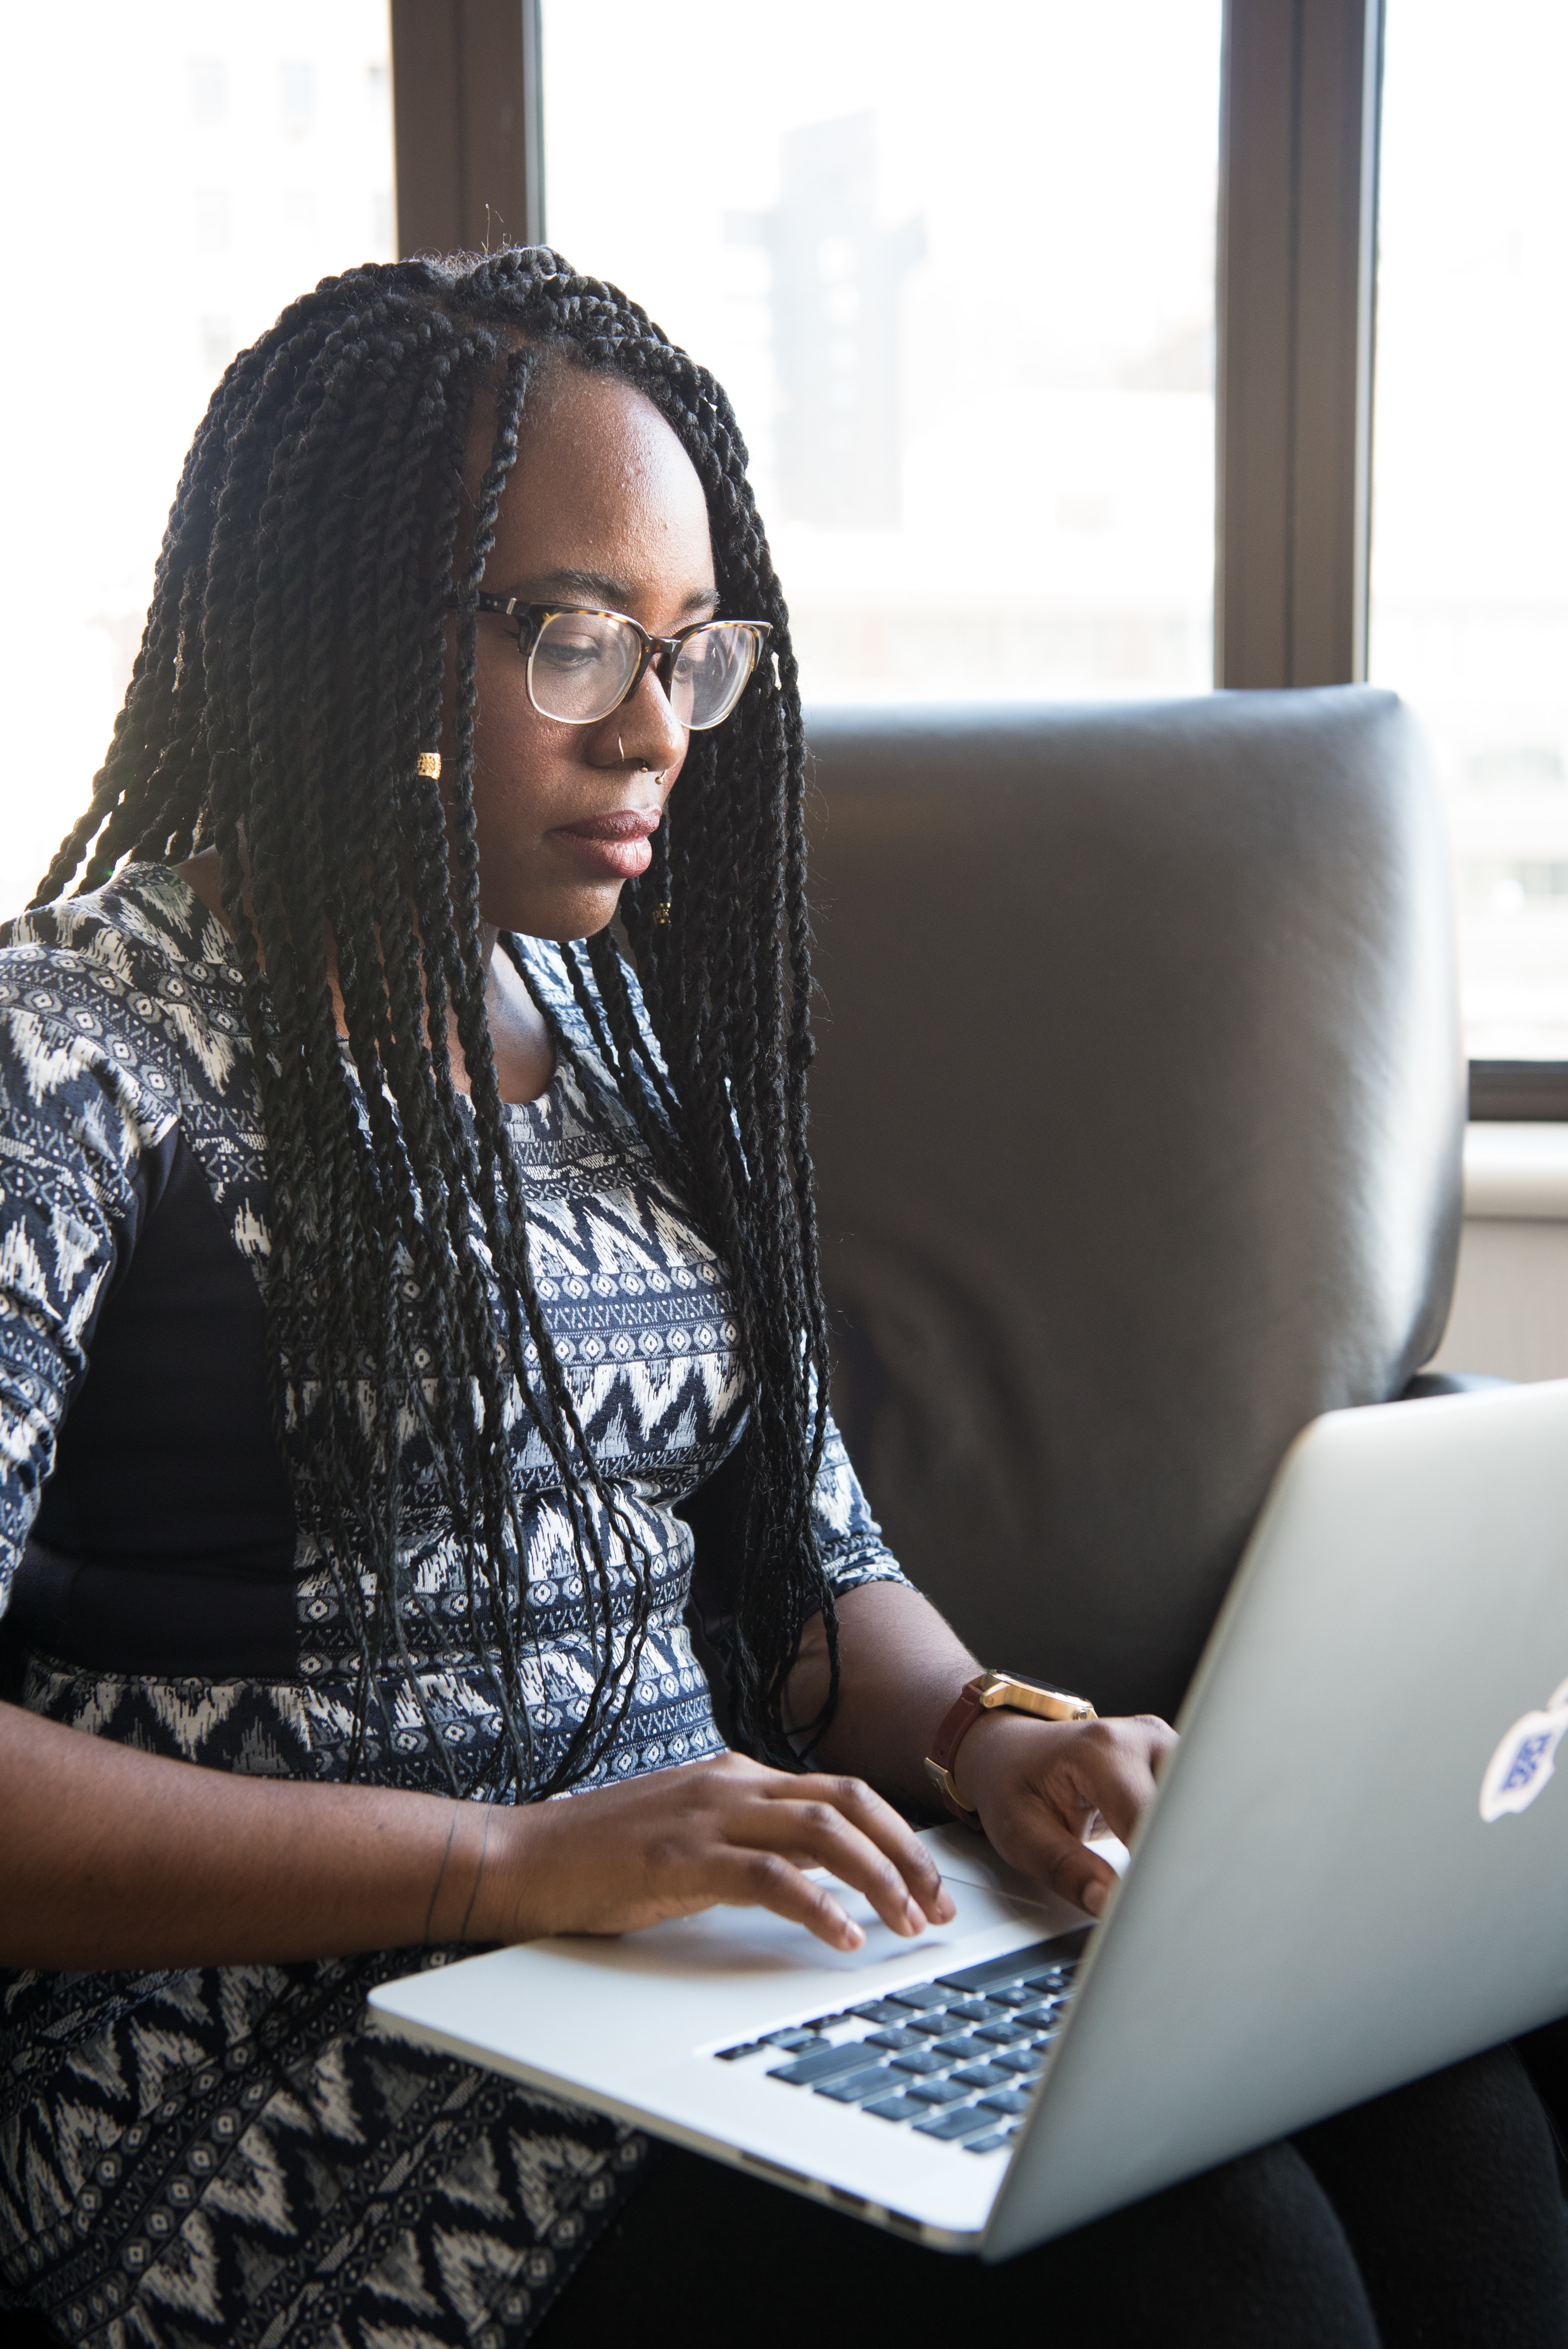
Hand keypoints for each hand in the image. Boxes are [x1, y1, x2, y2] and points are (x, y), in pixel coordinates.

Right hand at [477, 1751, 958, 1953]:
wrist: (523, 1856)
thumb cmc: (600, 1854)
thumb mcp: (689, 1834)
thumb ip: (746, 1839)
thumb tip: (812, 1871)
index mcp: (736, 1776)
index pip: (839, 1794)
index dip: (895, 1835)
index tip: (928, 1881)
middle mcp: (731, 1784)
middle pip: (848, 1804)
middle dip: (906, 1853)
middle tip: (938, 1904)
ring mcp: (708, 1817)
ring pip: (823, 1834)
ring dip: (878, 1879)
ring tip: (905, 1924)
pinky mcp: (683, 1858)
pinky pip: (771, 1878)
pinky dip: (818, 1907)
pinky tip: (841, 1937)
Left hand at [951, 1709, 1175, 1917]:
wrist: (1011, 1750)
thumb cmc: (1013, 1784)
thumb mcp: (1020, 1832)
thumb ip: (1065, 1869)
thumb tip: (1106, 1902)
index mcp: (1103, 1751)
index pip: (1150, 1821)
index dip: (1156, 1869)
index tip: (1150, 1906)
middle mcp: (1144, 1739)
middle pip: (1187, 1810)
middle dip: (1183, 1859)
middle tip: (1168, 1902)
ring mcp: (1165, 1745)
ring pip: (1201, 1807)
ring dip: (1188, 1847)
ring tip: (1168, 1880)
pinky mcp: (1176, 1760)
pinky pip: (1196, 1803)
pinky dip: (1186, 1835)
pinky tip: (1174, 1859)